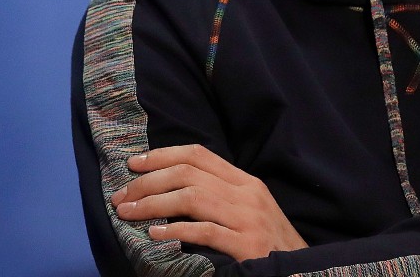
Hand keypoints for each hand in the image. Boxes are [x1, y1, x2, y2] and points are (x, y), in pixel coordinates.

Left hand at [111, 144, 308, 260]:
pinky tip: (154, 233)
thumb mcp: (247, 208)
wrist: (298, 267)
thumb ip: (218, 194)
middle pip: (189, 174)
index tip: (133, 164)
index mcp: (245, 180)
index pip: (198, 154)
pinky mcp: (246, 245)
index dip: (162, 155)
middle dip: (148, 182)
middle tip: (122, 196)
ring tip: (128, 213)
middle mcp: (247, 193)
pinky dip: (175, 230)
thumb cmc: (267, 241)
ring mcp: (247, 218)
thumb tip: (171, 187)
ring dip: (153, 204)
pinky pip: (205, 232)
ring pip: (192, 198)